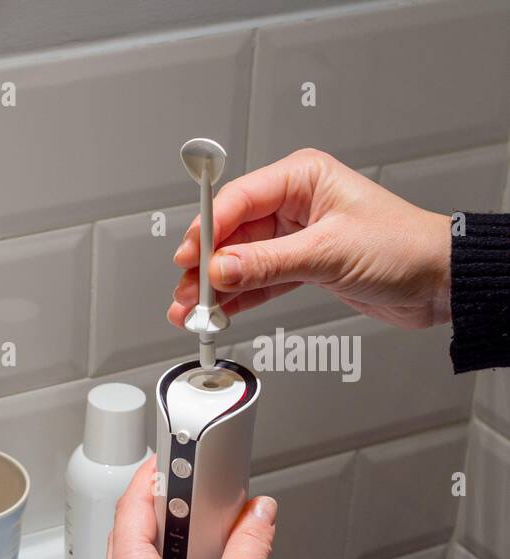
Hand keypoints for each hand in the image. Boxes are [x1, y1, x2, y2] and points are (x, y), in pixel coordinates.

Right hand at [169, 148, 451, 330]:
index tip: (189, 258)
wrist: (438, 281)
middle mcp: (295, 204)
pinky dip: (237, 298)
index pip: (239, 199)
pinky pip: (257, 281)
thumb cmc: (404, 247)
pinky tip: (219, 311)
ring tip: (194, 309)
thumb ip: (268, 264)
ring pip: (240, 261)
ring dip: (216, 287)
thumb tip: (221, 270)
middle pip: (232, 233)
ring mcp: (295, 237)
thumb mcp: (329, 252)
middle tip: (188, 292)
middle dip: (206, 266)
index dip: (209, 230)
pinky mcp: (300, 266)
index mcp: (303, 178)